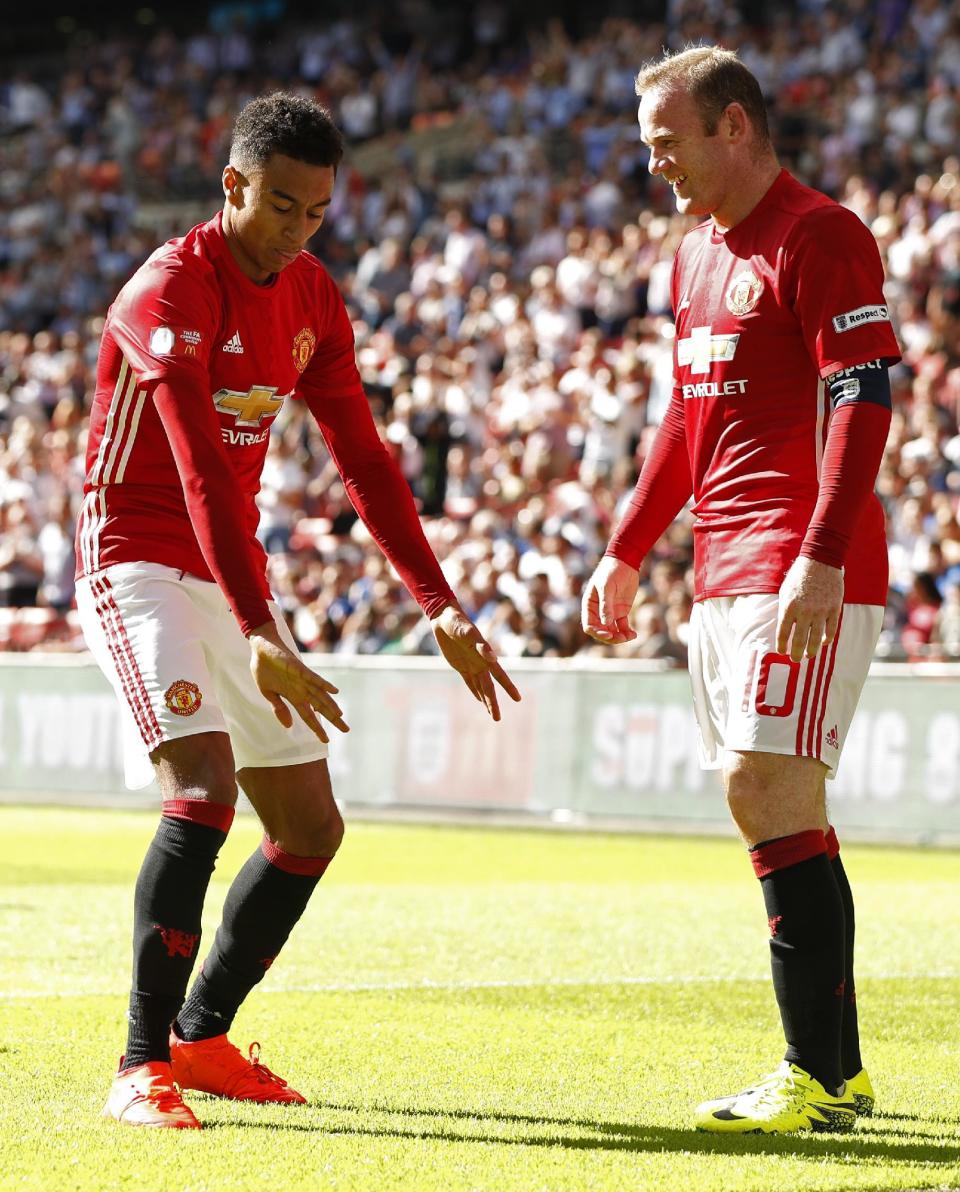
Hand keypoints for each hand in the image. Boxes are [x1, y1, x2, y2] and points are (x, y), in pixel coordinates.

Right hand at [248, 621, 348, 742]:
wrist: (260, 647)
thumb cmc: (264, 668)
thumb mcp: (268, 693)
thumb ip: (279, 709)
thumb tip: (289, 727)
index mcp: (293, 696)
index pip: (308, 716)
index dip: (317, 728)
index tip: (326, 740)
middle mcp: (301, 689)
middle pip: (320, 706)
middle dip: (333, 718)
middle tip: (346, 730)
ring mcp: (302, 679)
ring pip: (320, 694)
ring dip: (331, 705)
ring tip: (340, 716)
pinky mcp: (299, 668)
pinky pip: (314, 678)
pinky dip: (324, 684)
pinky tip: (334, 691)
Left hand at [430, 604, 521, 721]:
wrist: (444, 617)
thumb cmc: (457, 622)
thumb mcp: (467, 631)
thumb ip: (480, 644)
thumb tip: (492, 657)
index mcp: (485, 656)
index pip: (500, 676)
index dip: (508, 688)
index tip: (518, 699)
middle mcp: (481, 662)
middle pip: (489, 688)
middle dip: (493, 703)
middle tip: (497, 719)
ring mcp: (471, 665)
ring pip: (480, 687)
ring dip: (486, 700)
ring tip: (492, 713)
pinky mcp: (460, 665)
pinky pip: (469, 681)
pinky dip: (474, 691)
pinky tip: (479, 699)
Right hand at [581, 555, 639, 643]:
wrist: (625, 562)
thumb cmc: (611, 571)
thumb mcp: (606, 587)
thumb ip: (606, 605)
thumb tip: (605, 623)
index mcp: (590, 606)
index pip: (589, 625)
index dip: (597, 632)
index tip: (608, 634)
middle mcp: (598, 611)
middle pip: (601, 631)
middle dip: (610, 637)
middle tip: (621, 638)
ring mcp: (610, 612)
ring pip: (612, 631)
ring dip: (619, 637)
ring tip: (630, 636)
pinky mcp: (621, 611)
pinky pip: (622, 626)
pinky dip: (627, 632)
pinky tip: (634, 634)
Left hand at [776, 556, 843, 661]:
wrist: (820, 561)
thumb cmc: (799, 576)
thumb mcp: (785, 592)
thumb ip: (785, 610)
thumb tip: (784, 629)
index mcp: (789, 607)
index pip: (783, 633)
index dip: (782, 645)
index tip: (782, 652)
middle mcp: (804, 611)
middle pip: (800, 640)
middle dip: (796, 653)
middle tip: (795, 660)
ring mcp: (821, 611)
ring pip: (816, 639)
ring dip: (811, 650)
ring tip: (808, 656)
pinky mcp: (834, 609)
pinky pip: (831, 630)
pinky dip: (826, 639)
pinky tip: (822, 643)